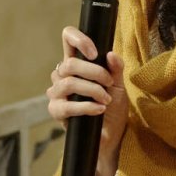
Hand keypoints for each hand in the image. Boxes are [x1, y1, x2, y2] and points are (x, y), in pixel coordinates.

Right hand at [48, 26, 128, 175]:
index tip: (94, 52)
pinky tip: (99, 109)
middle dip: (94, 72)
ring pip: (68, 83)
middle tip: (108, 83)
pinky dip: (86, 106)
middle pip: (69, 64)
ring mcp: (57, 93)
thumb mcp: (119, 86)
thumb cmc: (113, 108)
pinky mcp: (56, 111)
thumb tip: (111, 54)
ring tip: (106, 99)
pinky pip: (66, 105)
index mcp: (77, 63)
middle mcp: (62, 75)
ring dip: (92, 90)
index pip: (68, 39)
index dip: (77, 39)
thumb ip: (116, 69)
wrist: (110, 136)